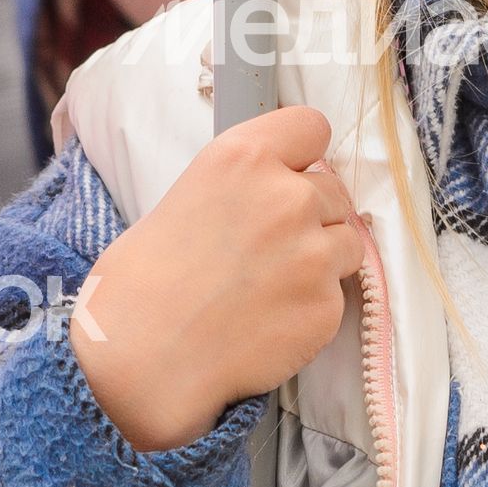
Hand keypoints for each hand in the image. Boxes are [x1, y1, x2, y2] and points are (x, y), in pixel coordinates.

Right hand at [71, 106, 363, 452]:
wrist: (141, 359)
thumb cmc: (141, 284)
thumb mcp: (183, 199)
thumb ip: (241, 188)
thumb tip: (274, 194)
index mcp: (242, 158)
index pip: (311, 126)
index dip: (302, 153)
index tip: (293, 171)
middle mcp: (286, 196)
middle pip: (334, 189)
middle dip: (311, 213)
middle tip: (266, 247)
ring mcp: (314, 253)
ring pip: (346, 243)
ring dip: (320, 259)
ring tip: (268, 286)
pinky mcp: (327, 306)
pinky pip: (336, 296)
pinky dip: (311, 308)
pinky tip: (267, 321)